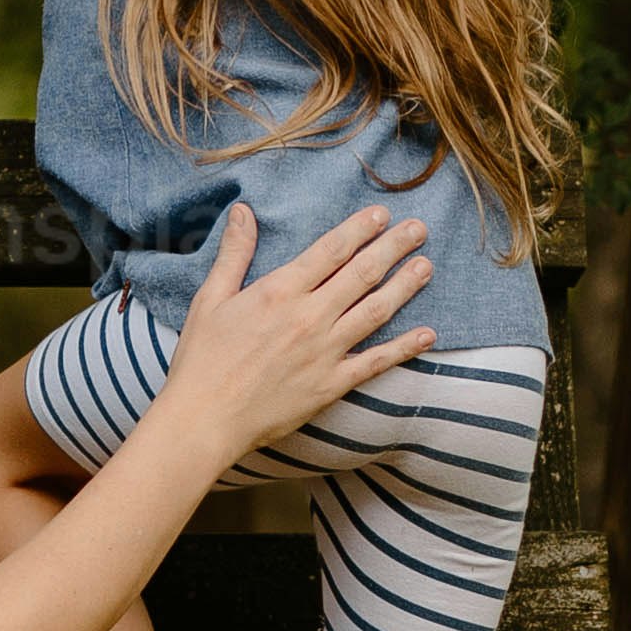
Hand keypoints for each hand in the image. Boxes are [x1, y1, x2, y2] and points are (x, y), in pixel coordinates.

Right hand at [158, 199, 434, 460]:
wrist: (205, 420)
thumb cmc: (202, 360)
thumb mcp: (210, 298)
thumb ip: (234, 253)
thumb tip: (244, 210)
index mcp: (280, 291)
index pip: (331, 250)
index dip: (359, 229)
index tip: (381, 214)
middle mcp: (309, 317)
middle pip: (362, 273)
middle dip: (393, 247)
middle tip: (418, 228)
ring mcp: (325, 352)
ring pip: (375, 311)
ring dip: (404, 286)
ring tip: (426, 266)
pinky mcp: (331, 385)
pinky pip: (376, 362)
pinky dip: (404, 348)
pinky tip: (427, 334)